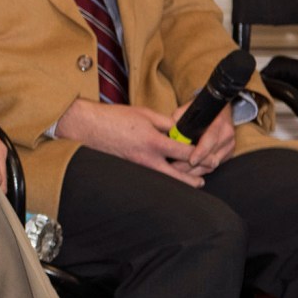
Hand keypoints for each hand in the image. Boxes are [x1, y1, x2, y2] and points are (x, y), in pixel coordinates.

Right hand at [56, 98, 206, 185]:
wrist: (89, 126)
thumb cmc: (115, 118)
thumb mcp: (146, 114)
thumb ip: (166, 123)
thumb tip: (180, 130)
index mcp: (154, 142)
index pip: (185, 152)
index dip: (200, 154)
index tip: (208, 154)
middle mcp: (147, 158)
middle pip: (177, 176)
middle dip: (192, 179)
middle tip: (202, 180)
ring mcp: (138, 166)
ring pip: (164, 180)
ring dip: (179, 181)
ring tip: (191, 183)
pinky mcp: (130, 168)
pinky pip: (151, 176)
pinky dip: (163, 178)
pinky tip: (169, 177)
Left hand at [179, 101, 236, 174]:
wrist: (221, 110)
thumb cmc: (202, 110)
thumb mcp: (188, 110)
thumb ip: (177, 121)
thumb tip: (166, 135)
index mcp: (217, 122)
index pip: (210, 140)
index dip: (200, 153)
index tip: (190, 161)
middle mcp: (226, 134)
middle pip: (210, 157)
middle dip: (192, 166)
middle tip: (175, 169)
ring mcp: (229, 145)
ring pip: (212, 164)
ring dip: (195, 170)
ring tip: (179, 172)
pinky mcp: (229, 153)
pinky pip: (215, 166)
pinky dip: (201, 169)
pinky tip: (189, 170)